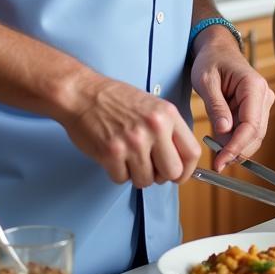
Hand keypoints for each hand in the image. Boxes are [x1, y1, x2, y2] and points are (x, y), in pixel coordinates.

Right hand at [59, 74, 200, 188]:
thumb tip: (180, 159)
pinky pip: (122, 179)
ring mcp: (133, 142)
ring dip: (136, 174)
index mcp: (167, 115)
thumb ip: (169, 130)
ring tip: (128, 157)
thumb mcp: (153, 106)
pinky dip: (117, 173)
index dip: (187, 171)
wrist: (83, 93)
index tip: (179, 175)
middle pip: (172, 172)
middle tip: (150, 167)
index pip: (192, 153)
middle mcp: (153, 128)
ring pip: (146, 180)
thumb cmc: (115, 99)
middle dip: (161, 176)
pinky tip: (113, 156)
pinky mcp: (111, 153)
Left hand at [190, 31, 273, 167]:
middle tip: (216, 162)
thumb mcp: (206, 81)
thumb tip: (224, 131)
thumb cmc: (210, 60)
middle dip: (237, 150)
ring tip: (216, 153)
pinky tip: (221, 143)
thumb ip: (215, 106)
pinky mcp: (256, 108)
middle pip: (256, 134)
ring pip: (254, 135)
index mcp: (253, 86)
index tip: (220, 160)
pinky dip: (236, 139)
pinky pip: (249, 130)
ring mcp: (262, 102)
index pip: (251, 125)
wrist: (217, 48)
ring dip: (236, 147)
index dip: (237, 146)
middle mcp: (263, 95)